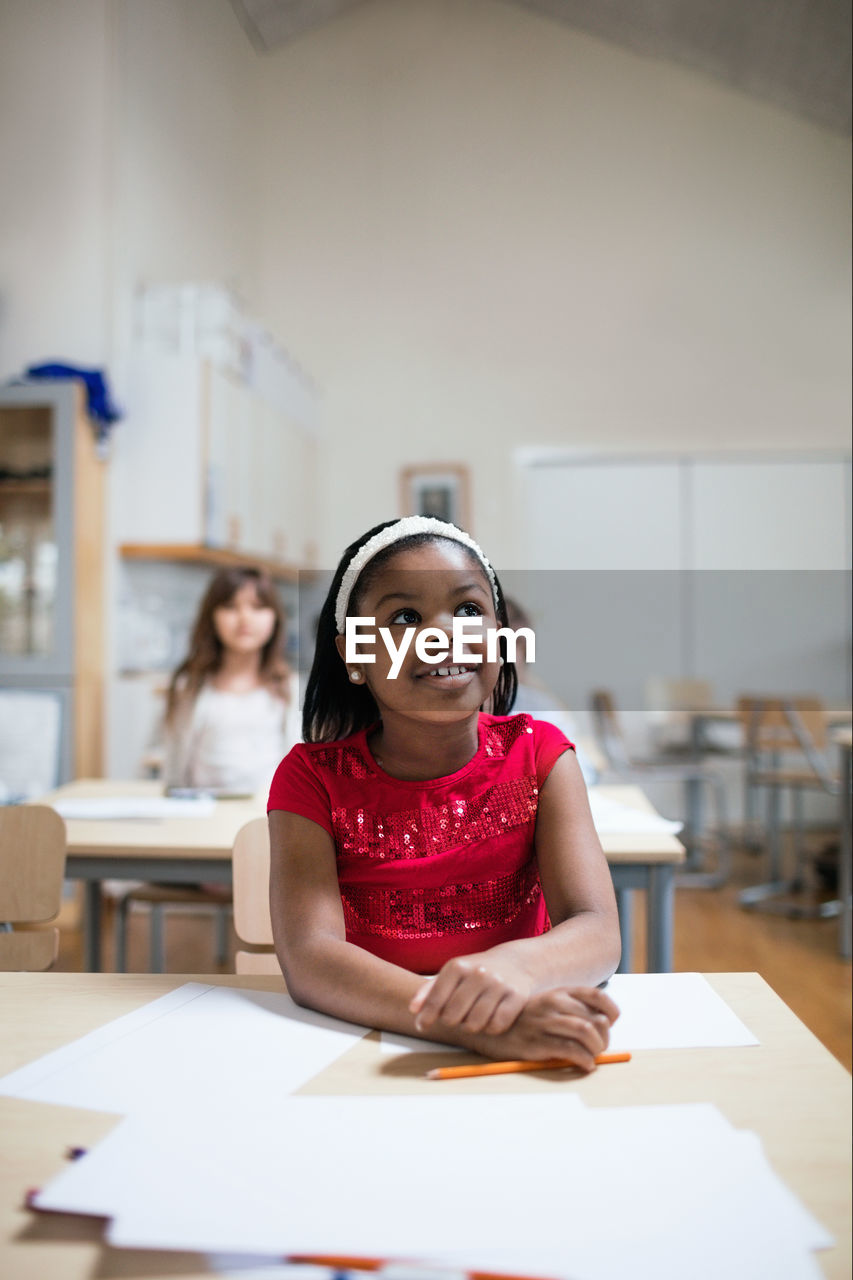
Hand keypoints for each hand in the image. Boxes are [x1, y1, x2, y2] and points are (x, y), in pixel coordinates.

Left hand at [409, 952, 535, 1036]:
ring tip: (474, 1016)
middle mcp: (478, 973)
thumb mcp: (452, 974)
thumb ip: (429, 990)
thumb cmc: (475, 972)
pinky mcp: (517, 996)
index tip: (421, 1027)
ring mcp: (498, 984)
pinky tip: (491, 1017)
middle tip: (458, 1015)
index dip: (426, 1017)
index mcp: (458, 966)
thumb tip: (413, 1010)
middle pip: (452, 1017)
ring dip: (471, 1026)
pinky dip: (491, 1027)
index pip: (435, 1000)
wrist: (515, 963)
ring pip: (474, 1025)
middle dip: (452, 1021)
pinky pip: (496, 1026)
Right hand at [466, 985, 619, 1069]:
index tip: (611, 1023)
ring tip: (592, 1056)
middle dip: (605, 1037)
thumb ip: (568, 1011)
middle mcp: (554, 1004)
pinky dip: (585, 1060)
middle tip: (600, 1047)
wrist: (487, 1028)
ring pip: (587, 1033)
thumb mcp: (545, 1006)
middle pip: (596, 1019)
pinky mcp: (538, 1043)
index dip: (611, 1010)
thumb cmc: (522, 1020)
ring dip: (597, 1049)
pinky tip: (584, 1065)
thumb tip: (600, 1026)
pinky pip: (572, 1051)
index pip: (596, 995)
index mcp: (559, 992)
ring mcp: (546, 1022)